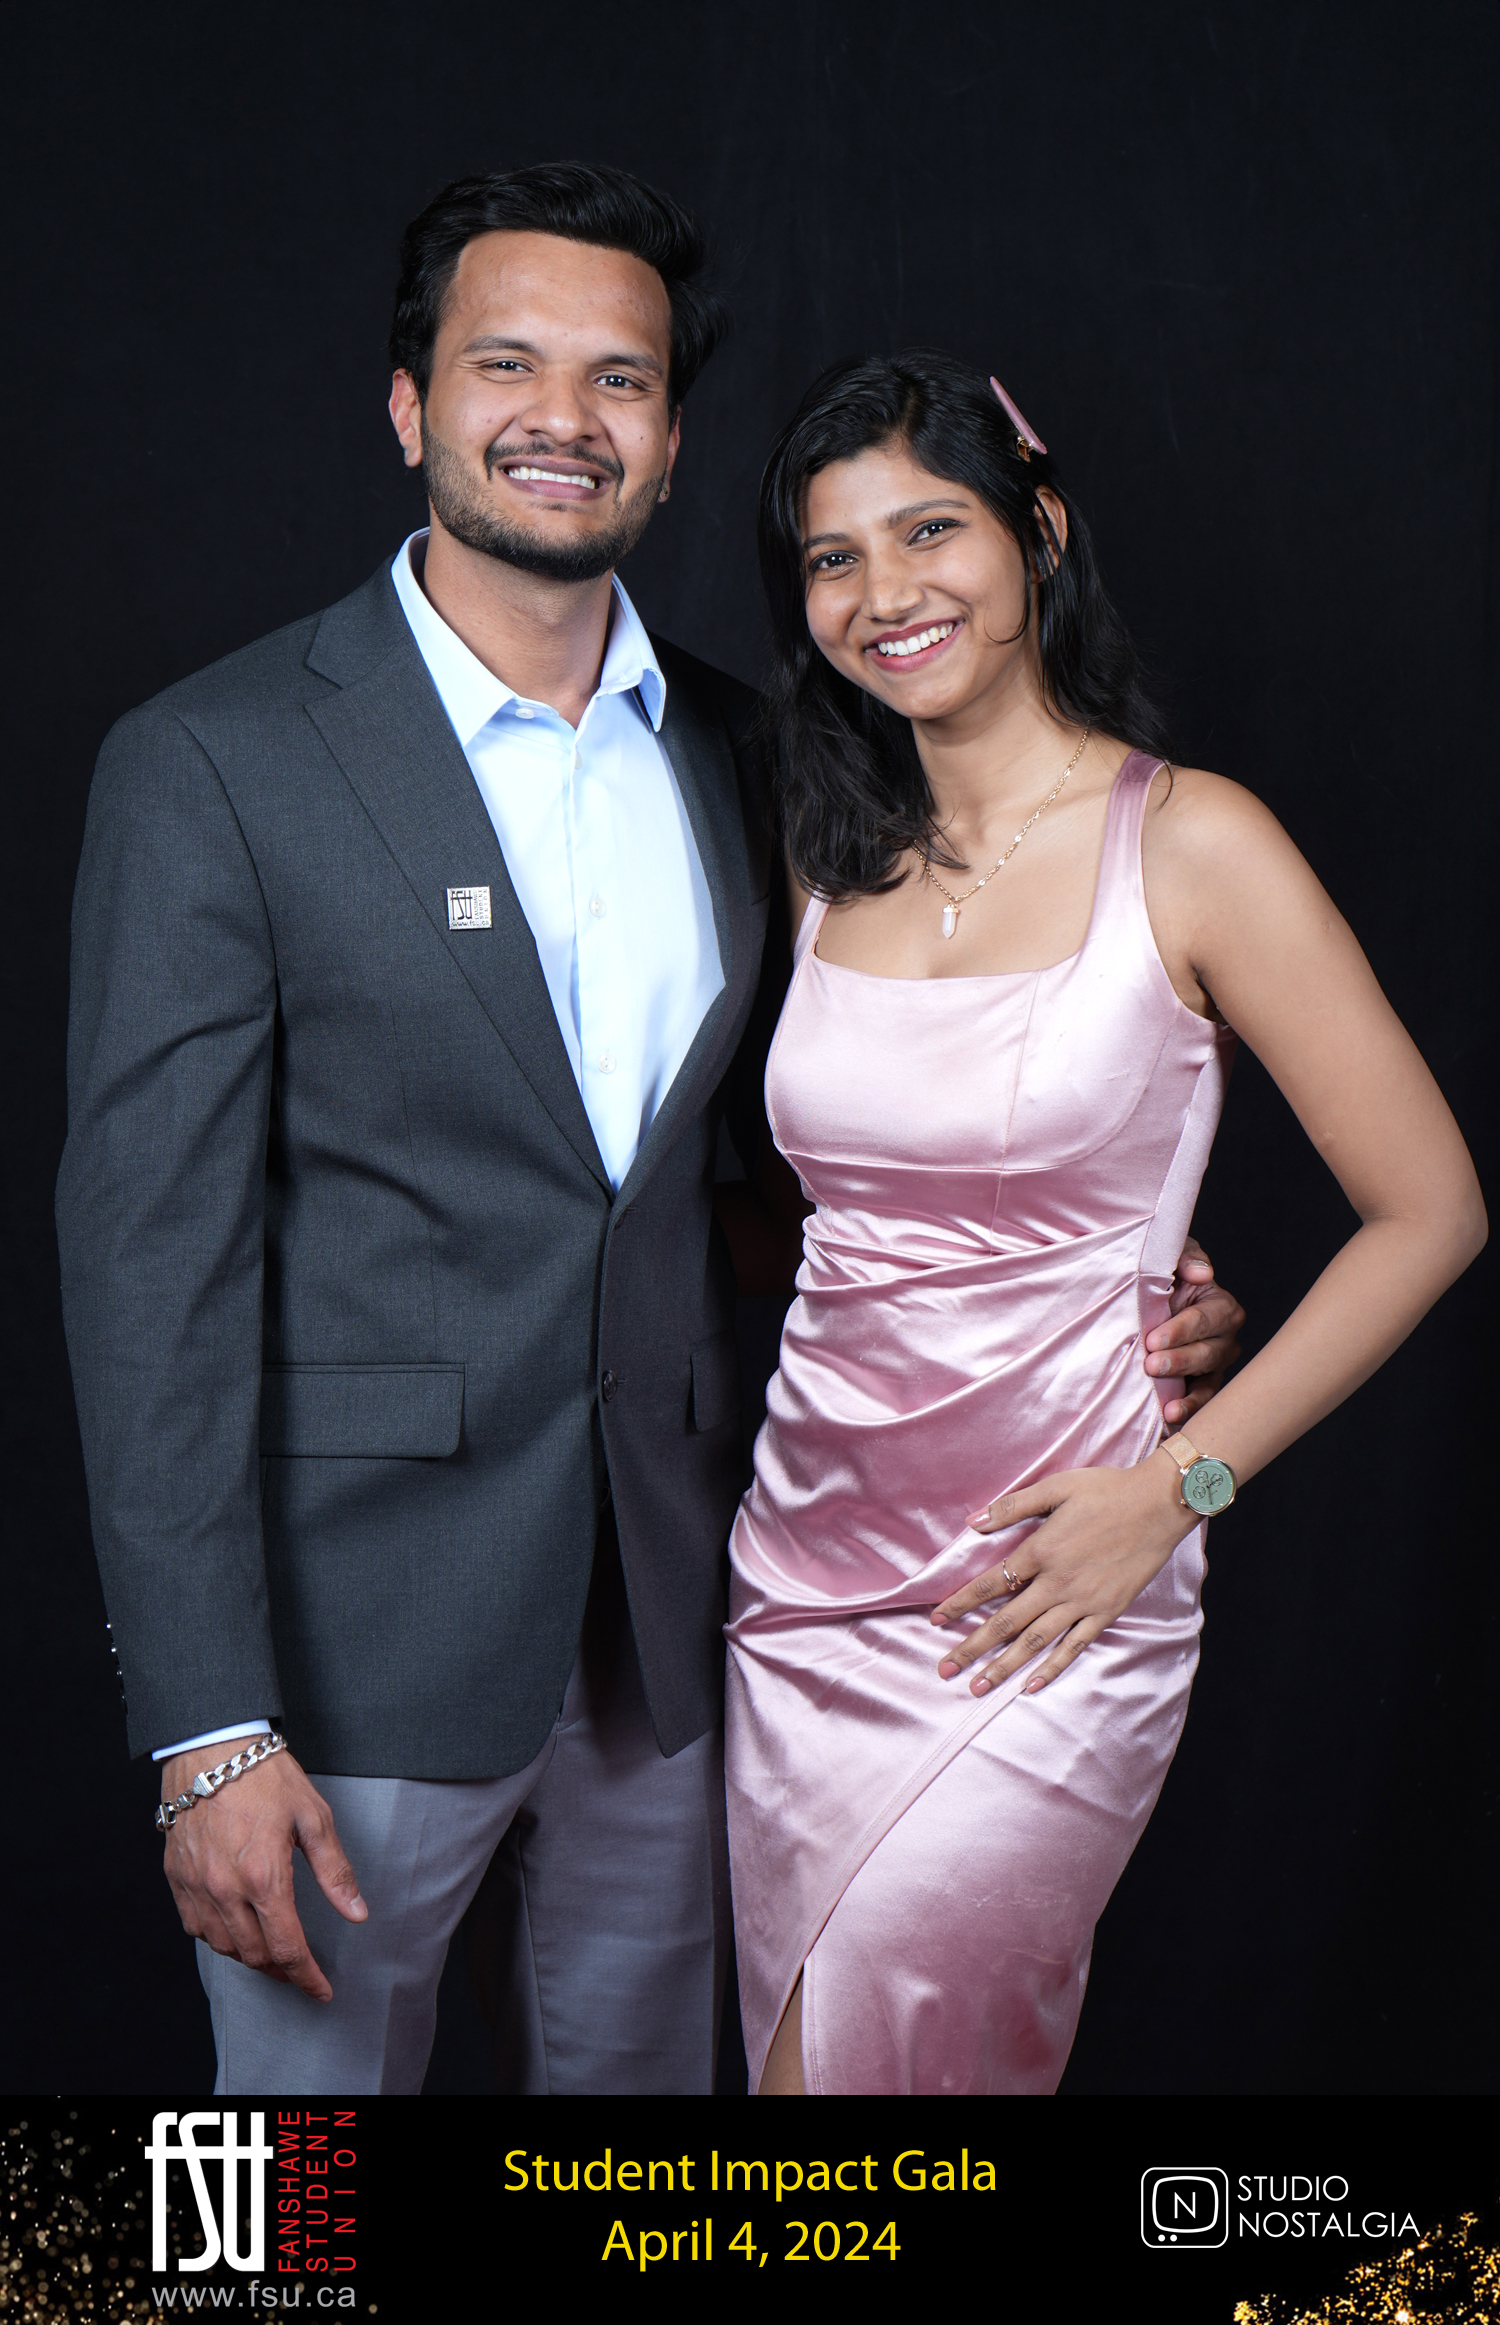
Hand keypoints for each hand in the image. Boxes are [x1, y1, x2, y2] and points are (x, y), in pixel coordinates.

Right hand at [160, 1744, 365, 2000]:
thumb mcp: (314, 1817)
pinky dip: (218, 1937)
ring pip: (223, 1947)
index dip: (306, 1976)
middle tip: (301, 1968)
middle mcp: (225, 1889)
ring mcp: (196, 1886)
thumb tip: (357, 1912)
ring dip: (251, 1956)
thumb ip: (335, 1871)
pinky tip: (235, 1928)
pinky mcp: (177, 1878)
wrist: (211, 1747)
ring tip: (272, 1950)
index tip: (321, 1989)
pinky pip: (196, 1927)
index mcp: (264, 1876)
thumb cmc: (265, 1776)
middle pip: (255, 1955)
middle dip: (282, 1970)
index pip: (287, 1948)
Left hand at [929, 1458, 1194, 1696]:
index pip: (990, 1584)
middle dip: (972, 1647)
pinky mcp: (1106, 1612)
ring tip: (978, 1686)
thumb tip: (973, 1522)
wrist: (1160, 1505)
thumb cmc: (1107, 1490)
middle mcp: (1058, 1583)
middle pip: (1006, 1622)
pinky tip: (1031, 1685)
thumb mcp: (1056, 1487)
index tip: (936, 1619)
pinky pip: (1074, 1646)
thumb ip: (1012, 1506)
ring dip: (1004, 1666)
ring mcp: (1083, 1602)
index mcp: (1041, 1550)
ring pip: (1035, 1641)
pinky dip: (1052, 1667)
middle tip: (945, 1669)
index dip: (961, 1603)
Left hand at [1146, 1235, 1244, 1424]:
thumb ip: (1186, 1257)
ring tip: (1168, 1406)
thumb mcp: (1170, 1257)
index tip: (1154, 1340)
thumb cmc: (1160, 1277)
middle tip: (1150, 1365)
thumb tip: (1202, 1272)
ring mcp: (1215, 1366)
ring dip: (1188, 1396)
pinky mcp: (1202, 1387)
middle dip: (1179, 1360)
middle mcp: (1225, 1339)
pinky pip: (1201, 1403)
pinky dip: (1189, 1413)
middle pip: (1208, 1353)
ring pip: (1208, 1383)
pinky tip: (1172, 1421)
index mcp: (1221, 1306)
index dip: (1180, 1329)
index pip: (1205, 1319)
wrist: (1142, 1302)